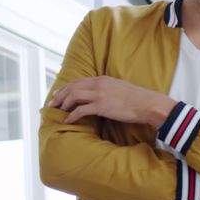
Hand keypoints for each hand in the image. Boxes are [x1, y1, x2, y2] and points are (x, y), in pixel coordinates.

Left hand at [48, 76, 175, 125]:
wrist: (148, 103)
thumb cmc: (136, 98)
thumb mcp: (119, 86)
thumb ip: (106, 88)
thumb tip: (98, 94)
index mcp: (102, 79)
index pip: (78, 81)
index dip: (66, 88)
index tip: (58, 94)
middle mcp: (98, 84)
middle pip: (72, 87)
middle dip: (60, 95)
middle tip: (51, 104)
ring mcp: (99, 95)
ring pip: (74, 96)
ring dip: (63, 104)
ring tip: (57, 111)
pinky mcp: (101, 106)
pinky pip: (81, 110)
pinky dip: (72, 116)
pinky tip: (68, 120)